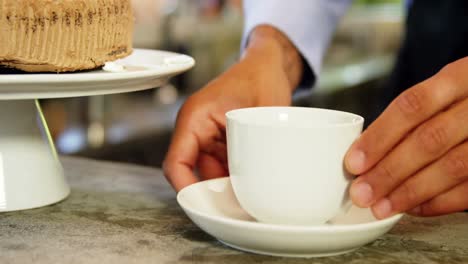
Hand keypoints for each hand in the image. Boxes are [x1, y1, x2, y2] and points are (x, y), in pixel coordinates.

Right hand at [163, 26, 303, 191]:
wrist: (268, 65)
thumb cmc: (261, 77)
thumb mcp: (259, 113)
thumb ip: (253, 147)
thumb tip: (254, 183)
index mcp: (194, 118)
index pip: (177, 162)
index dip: (186, 189)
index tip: (203, 206)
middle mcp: (195, 130)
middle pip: (192, 173)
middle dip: (211, 193)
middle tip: (235, 206)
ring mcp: (207, 137)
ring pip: (208, 174)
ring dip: (225, 187)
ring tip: (248, 195)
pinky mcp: (219, 142)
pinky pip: (221, 167)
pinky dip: (233, 178)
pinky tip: (251, 183)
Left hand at [346, 57, 467, 218]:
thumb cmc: (465, 100)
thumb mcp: (445, 90)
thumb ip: (412, 114)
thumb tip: (364, 151)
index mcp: (460, 77)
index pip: (412, 106)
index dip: (380, 137)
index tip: (353, 163)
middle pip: (430, 140)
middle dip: (389, 171)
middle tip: (361, 192)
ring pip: (453, 167)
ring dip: (410, 191)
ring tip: (381, 207)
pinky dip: (439, 202)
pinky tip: (412, 208)